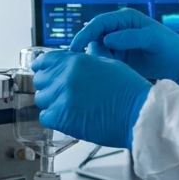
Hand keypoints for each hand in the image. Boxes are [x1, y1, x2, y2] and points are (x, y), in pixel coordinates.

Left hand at [32, 50, 150, 148]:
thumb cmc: (129, 91)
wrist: (138, 114)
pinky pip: (45, 117)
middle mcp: (65, 77)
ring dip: (52, 102)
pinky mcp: (61, 118)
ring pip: (41, 99)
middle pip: (40, 80)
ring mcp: (61, 98)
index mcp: (75, 61)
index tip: (46, 72)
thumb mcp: (106, 64)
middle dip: (49, 85)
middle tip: (61, 92)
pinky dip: (53, 118)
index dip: (44, 67)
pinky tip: (66, 118)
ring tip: (68, 106)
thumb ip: (83, 62)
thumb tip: (69, 63)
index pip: (44, 61)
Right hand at [68, 9, 178, 85]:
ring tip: (108, 71)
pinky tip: (107, 76)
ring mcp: (117, 44)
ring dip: (97, 60)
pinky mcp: (118, 58)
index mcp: (125, 19)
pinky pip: (103, 61)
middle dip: (91, 50)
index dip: (85, 34)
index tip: (75, 48)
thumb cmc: (171, 48)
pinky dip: (102, 68)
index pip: (99, 23)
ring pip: (96, 51)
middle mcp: (117, 30)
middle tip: (96, 64)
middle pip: (93, 37)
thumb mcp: (152, 40)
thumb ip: (130, 38)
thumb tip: (107, 39)